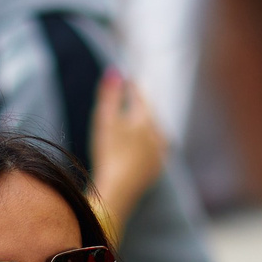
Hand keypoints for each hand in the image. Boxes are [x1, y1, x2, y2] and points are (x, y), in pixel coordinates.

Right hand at [90, 69, 166, 227]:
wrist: (117, 190)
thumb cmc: (108, 153)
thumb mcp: (104, 120)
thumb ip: (110, 95)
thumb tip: (114, 71)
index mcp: (144, 120)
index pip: (140, 98)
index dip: (133, 88)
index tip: (130, 79)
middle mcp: (156, 135)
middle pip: (150, 114)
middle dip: (144, 104)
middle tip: (139, 94)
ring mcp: (157, 154)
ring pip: (157, 132)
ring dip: (150, 123)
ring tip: (145, 119)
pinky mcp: (155, 170)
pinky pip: (157, 150)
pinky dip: (152, 144)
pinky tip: (150, 146)